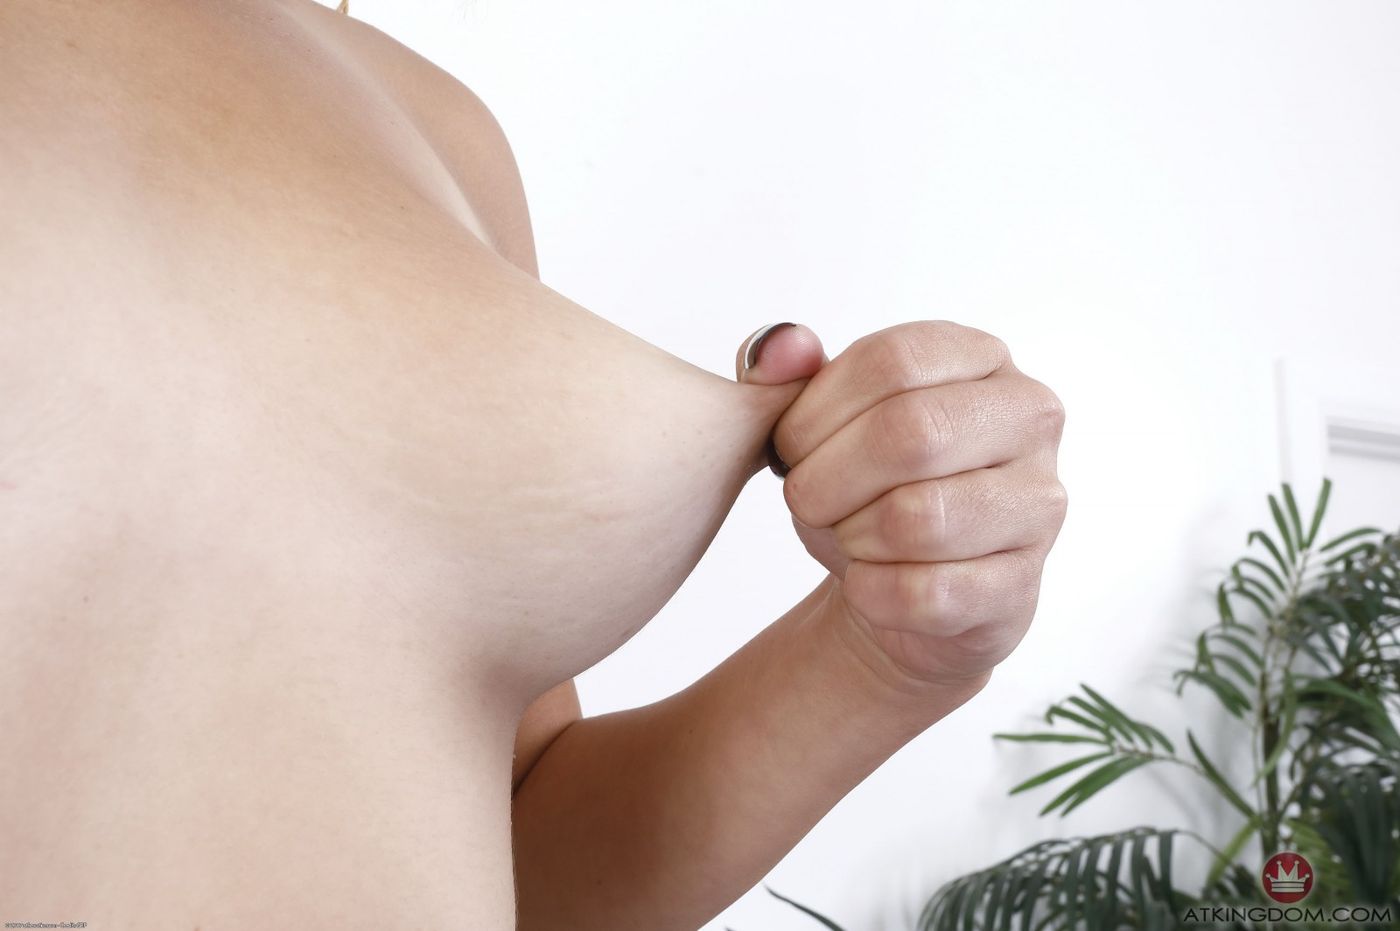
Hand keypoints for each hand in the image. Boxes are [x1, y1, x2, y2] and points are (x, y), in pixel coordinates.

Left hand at [742, 320, 1066, 687]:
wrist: (903, 588)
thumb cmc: (867, 487)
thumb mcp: (821, 419)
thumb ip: (786, 372)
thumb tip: (779, 348)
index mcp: (981, 358)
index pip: (892, 360)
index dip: (817, 410)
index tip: (786, 447)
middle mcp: (1028, 419)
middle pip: (910, 433)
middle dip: (828, 476)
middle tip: (803, 499)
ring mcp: (1037, 505)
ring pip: (918, 518)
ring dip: (851, 535)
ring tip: (845, 536)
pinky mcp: (1022, 586)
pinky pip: (925, 593)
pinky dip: (870, 591)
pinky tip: (866, 580)